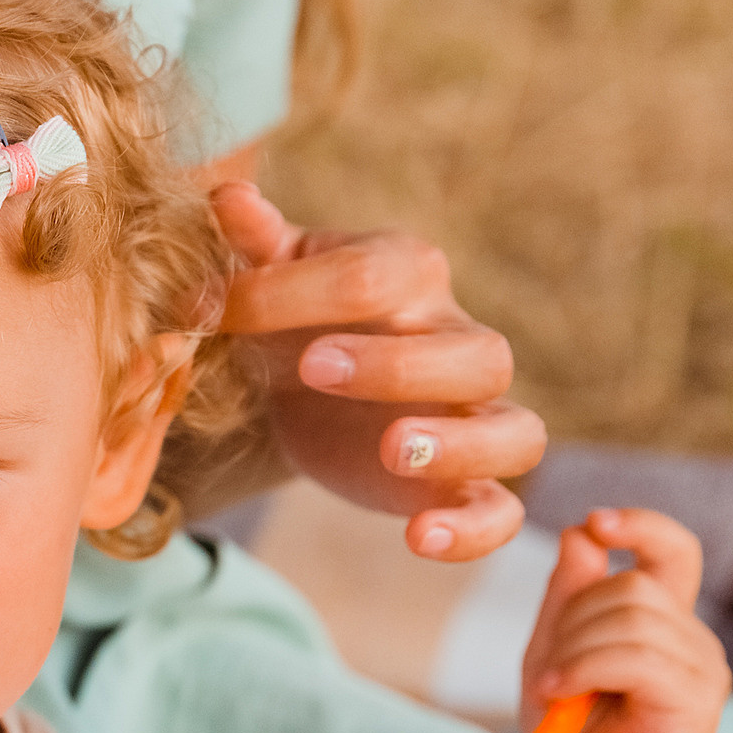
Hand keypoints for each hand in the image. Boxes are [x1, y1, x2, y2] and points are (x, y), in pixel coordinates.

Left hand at [214, 182, 544, 559]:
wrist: (300, 383)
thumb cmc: (290, 313)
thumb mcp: (267, 274)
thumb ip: (253, 243)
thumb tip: (227, 195)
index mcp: (409, 273)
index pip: (375, 276)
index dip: (293, 293)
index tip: (215, 311)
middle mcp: (457, 340)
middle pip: (477, 352)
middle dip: (399, 365)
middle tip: (312, 370)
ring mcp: (471, 417)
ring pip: (516, 430)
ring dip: (460, 444)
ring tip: (391, 450)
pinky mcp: (460, 483)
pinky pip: (503, 509)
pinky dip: (474, 529)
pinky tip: (418, 538)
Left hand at [520, 509, 730, 732]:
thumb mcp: (553, 651)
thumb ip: (567, 595)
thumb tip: (581, 532)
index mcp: (664, 622)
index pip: (674, 550)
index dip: (642, 525)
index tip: (597, 522)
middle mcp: (693, 641)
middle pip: (634, 586)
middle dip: (573, 619)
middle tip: (547, 670)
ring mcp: (703, 672)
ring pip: (634, 618)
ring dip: (574, 649)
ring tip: (553, 690)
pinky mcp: (697, 705)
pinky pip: (639, 658)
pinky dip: (586, 668)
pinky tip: (562, 695)